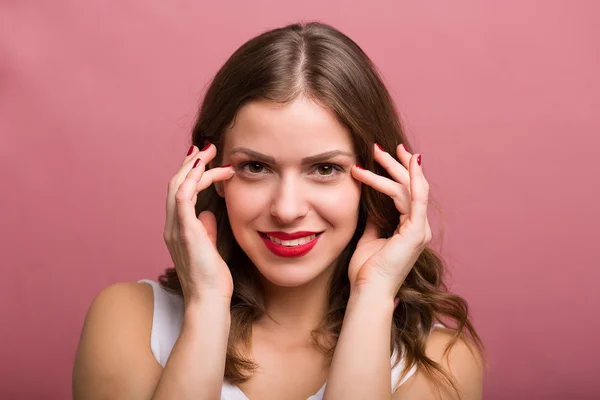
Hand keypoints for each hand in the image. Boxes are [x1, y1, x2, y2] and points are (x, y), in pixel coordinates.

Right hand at [163, 144, 234, 302]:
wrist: (208, 300)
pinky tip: (206, 167)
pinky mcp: (185, 232)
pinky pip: (183, 198)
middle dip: (191, 163)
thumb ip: (206, 229)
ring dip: (193, 166)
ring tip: (210, 152)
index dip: (190, 173)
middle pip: (175, 184)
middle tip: (209, 148)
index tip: (205, 159)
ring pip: (177, 186)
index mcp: (177, 229)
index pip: (179, 193)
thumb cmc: (211, 279)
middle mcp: (172, 226)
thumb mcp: (209, 248)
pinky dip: (192, 179)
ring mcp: (176, 229)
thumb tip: (208, 214)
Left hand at [347, 144, 431, 298]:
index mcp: (410, 229)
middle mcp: (419, 227)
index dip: (400, 172)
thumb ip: (375, 220)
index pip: (407, 193)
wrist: (368, 291)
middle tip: (379, 147)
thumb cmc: (367, 271)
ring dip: (393, 167)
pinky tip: (408, 161)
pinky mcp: (415, 232)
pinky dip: (413, 179)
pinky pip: (416, 199)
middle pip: (411, 186)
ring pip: (410, 188)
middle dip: (396, 164)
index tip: (389, 155)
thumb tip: (371, 204)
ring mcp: (420, 230)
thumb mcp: (370, 238)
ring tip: (375, 152)